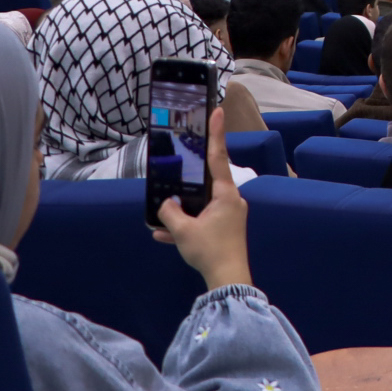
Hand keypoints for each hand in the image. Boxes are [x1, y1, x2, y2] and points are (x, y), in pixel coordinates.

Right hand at [153, 108, 253, 291]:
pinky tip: (162, 236)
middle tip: (176, 167)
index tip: (218, 111)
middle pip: (206, 183)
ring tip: (159, 219)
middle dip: (187, 182)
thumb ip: (170, 213)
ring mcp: (230, 215)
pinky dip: (185, 227)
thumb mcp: (183, 231)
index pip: (218, 157)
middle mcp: (232, 200)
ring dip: (181, 212)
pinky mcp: (225, 230)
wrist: (228, 279)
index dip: (216, 134)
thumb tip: (166, 204)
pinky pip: (201, 222)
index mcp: (226, 194)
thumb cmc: (210, 250)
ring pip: (200, 205)